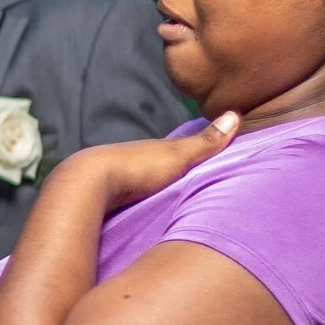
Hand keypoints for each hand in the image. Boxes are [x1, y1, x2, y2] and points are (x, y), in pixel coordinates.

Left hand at [65, 111, 239, 213]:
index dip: (196, 153)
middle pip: (162, 166)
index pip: (181, 150)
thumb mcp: (178, 154)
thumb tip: (234, 114)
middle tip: (197, 184)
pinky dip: (141, 201)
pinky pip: (132, 198)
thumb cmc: (138, 167)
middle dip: (175, 173)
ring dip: (156, 190)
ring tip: (174, 201)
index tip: (213, 158)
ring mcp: (120, 177)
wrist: (90, 182)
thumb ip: (204, 142)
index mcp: (156, 150)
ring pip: (145, 183)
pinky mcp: (109, 198)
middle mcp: (138, 160)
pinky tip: (145, 210)